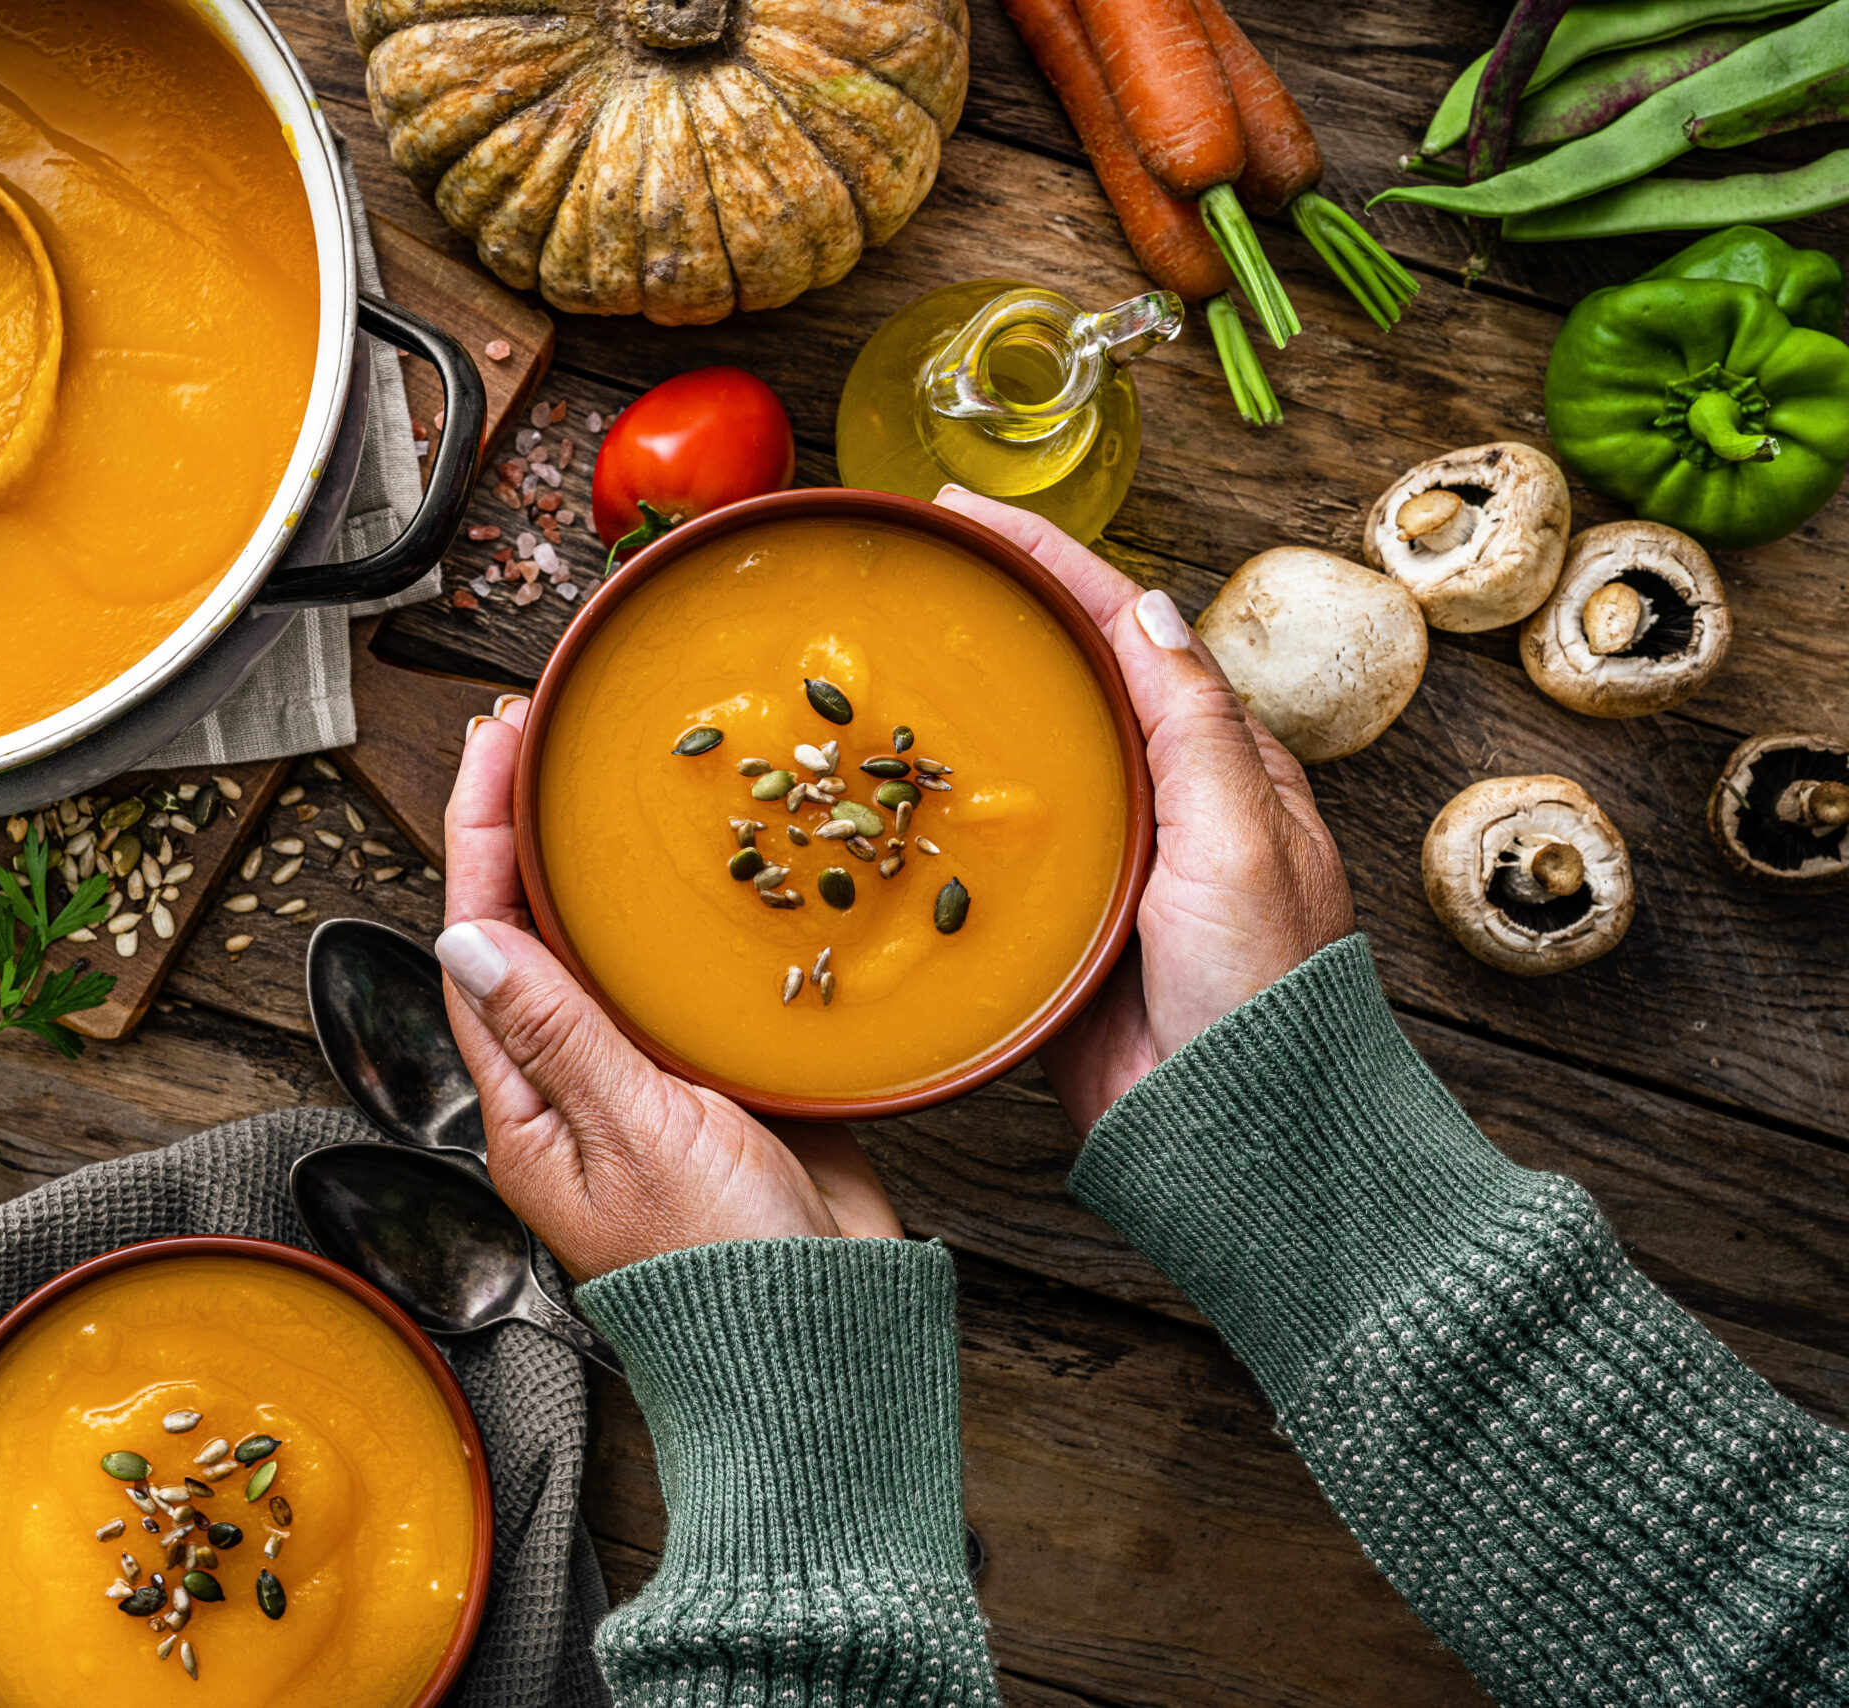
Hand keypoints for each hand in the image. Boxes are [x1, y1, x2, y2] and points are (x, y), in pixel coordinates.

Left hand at [435, 696, 902, 1284]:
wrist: (826, 1339)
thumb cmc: (719, 1269)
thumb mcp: (634, 1137)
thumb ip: (558, 1033)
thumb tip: (464, 939)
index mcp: (530, 1107)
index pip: (480, 944)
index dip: (482, 838)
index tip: (494, 748)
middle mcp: (579, 1086)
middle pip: (538, 935)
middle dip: (532, 831)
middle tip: (543, 732)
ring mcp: (653, 1083)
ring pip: (613, 951)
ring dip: (606, 866)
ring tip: (612, 772)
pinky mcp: (725, 1084)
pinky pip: (691, 984)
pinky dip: (692, 921)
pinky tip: (716, 867)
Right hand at [926, 490, 1356, 1133]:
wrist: (1230, 1134)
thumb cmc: (1260, 989)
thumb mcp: (1242, 836)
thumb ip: (1192, 724)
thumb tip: (1144, 608)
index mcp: (1215, 763)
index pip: (1125, 631)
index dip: (1050, 564)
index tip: (969, 516)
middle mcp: (1157, 802)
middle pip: (1063, 680)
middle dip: (992, 615)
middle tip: (912, 570)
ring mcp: (1099, 866)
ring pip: (1017, 762)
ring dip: (955, 708)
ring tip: (878, 659)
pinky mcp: (1049, 930)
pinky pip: (982, 854)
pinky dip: (935, 811)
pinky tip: (879, 792)